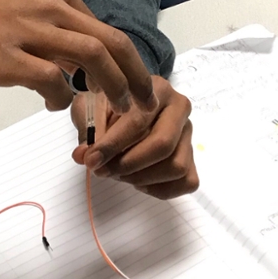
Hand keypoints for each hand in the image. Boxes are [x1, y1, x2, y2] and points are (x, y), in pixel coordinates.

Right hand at [0, 0, 157, 112]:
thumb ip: (50, 23)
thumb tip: (73, 62)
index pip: (103, 27)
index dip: (122, 60)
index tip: (129, 83)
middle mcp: (50, 7)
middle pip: (110, 42)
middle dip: (134, 76)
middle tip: (143, 102)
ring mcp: (29, 31)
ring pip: (91, 58)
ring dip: (110, 88)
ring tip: (115, 111)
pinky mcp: (6, 58)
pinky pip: (52, 81)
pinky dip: (62, 98)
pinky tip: (53, 104)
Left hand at [70, 77, 197, 199]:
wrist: (123, 106)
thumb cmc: (108, 105)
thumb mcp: (92, 108)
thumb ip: (88, 131)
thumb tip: (83, 156)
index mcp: (157, 89)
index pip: (139, 122)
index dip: (113, 145)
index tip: (91, 160)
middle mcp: (179, 109)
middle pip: (163, 146)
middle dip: (129, 164)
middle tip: (103, 171)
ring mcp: (189, 135)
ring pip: (175, 167)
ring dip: (142, 178)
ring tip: (118, 173)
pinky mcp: (193, 158)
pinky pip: (186, 182)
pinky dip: (159, 189)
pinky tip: (137, 180)